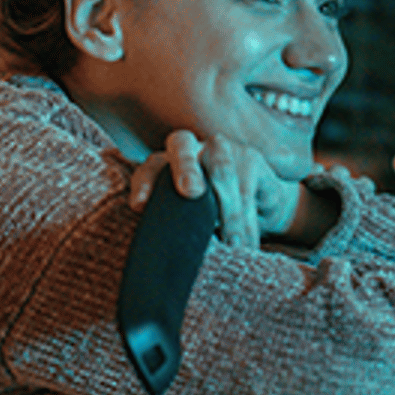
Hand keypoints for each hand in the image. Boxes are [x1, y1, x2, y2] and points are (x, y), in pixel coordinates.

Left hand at [128, 131, 331, 250]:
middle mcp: (190, 147)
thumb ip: (170, 222)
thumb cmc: (207, 212)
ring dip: (227, 213)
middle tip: (190, 191)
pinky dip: (247, 222)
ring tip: (231, 244)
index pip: (150, 168)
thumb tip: (157, 248)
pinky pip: (247, 191)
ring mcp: (220, 148)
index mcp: (165, 162)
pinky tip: (248, 243)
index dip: (144, 183)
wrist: (256, 200)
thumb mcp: (184, 217)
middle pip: (182, 150)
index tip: (138, 205)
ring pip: (222, 174)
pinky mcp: (250, 159)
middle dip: (185, 169)